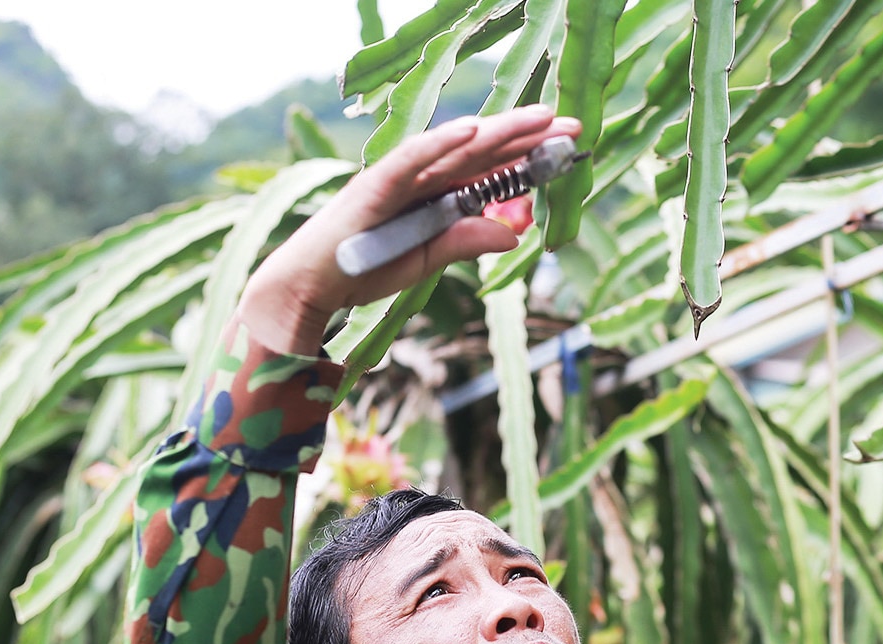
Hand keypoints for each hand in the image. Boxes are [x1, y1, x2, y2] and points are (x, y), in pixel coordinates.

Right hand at [236, 105, 582, 355]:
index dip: (529, 155)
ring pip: (456, 147)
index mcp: (436, 192)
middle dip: (527, 136)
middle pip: (482, 150)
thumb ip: (466, 242)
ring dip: (497, 131)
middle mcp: (422, 176)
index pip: (490, 167)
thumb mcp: (428, 260)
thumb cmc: (364, 268)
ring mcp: (399, 176)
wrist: (311, 286)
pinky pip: (412, 159)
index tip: (570, 146)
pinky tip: (472, 130)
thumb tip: (514, 235)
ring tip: (538, 119)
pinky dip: (440, 143)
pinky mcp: (375, 185)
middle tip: (572, 123)